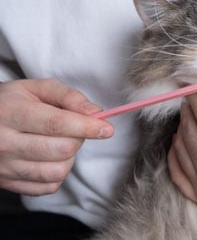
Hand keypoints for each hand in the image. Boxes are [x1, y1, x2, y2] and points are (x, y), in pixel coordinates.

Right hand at [0, 79, 113, 194]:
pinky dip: (59, 173)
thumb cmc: (12, 102)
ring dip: (70, 157)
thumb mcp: (36, 88)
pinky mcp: (7, 184)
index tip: (107, 129)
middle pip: (61, 149)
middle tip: (75, 128)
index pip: (56, 124)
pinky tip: (51, 157)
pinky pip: (48, 186)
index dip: (87, 127)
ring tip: (60, 142)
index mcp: (11, 113)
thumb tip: (95, 113)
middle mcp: (3, 143)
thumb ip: (68, 96)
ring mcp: (4, 167)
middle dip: (79, 138)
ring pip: (57, 171)